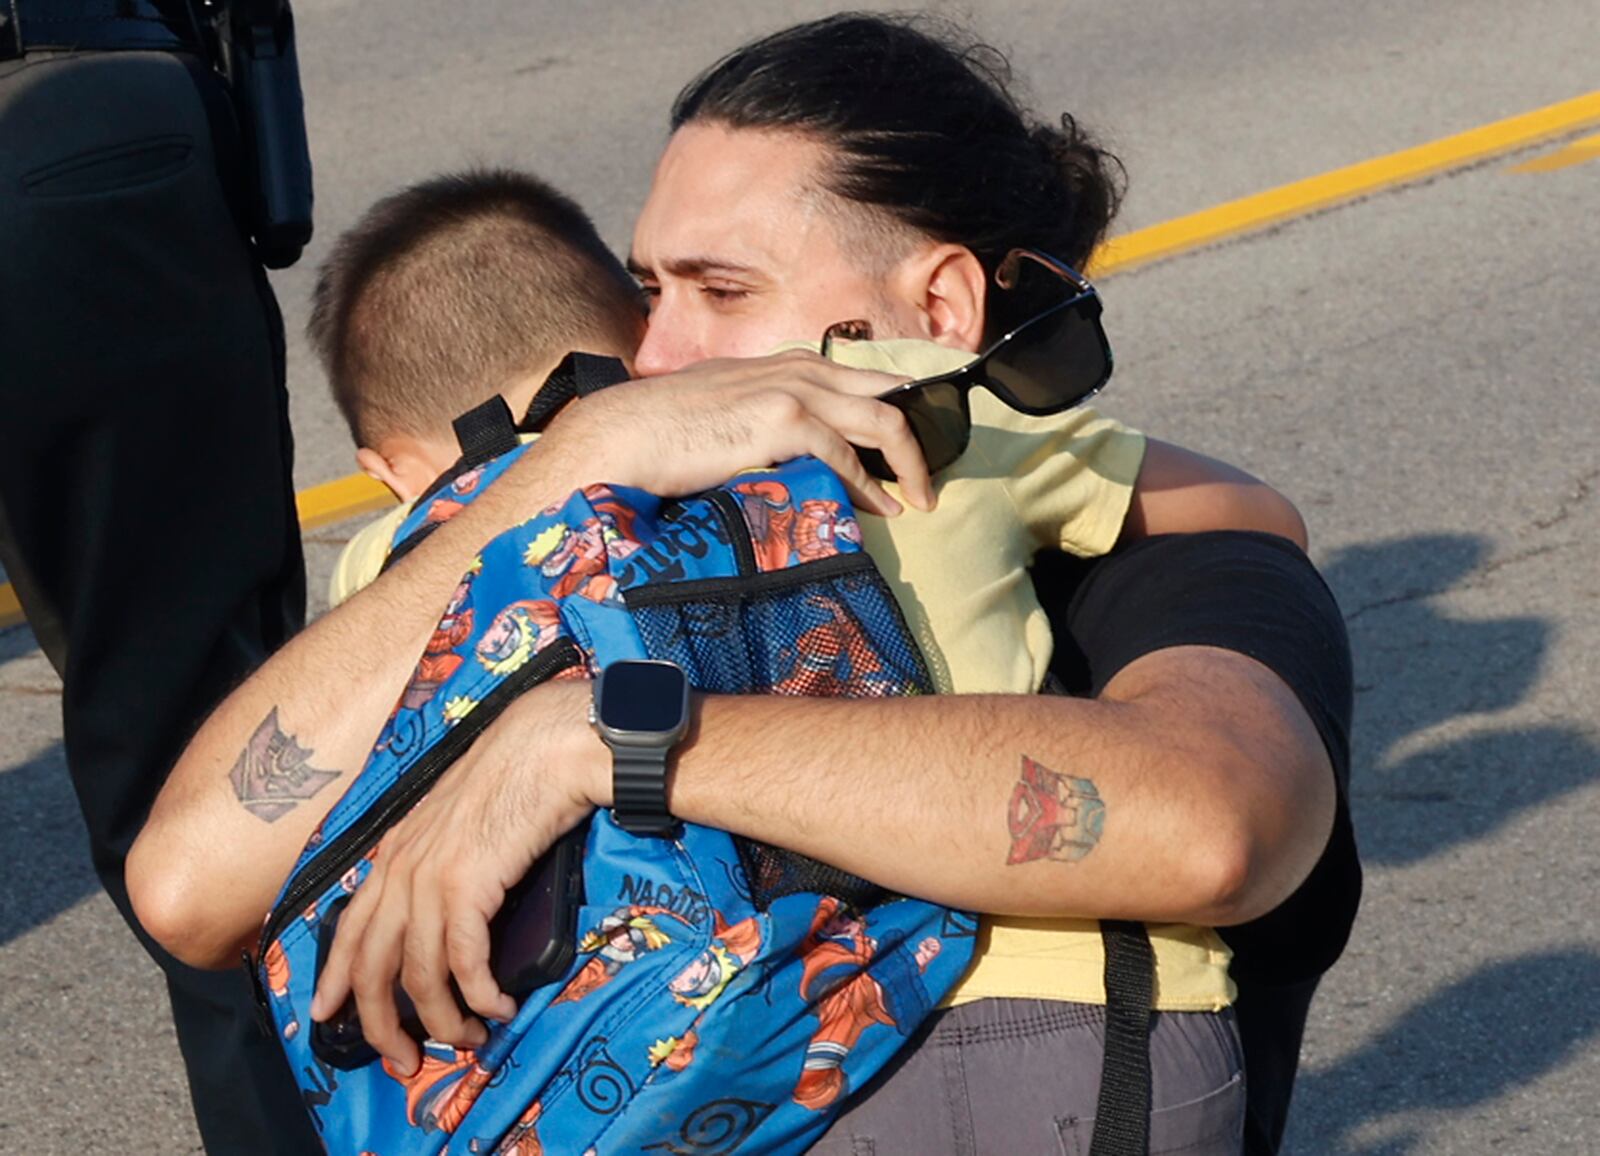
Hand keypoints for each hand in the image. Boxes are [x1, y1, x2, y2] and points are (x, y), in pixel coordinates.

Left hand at [308, 679, 603, 1074]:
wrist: (546, 745)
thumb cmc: (516, 776)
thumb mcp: (459, 821)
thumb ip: (443, 861)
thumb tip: (451, 908)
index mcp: (396, 852)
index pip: (352, 928)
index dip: (336, 979)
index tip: (327, 1015)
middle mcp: (401, 868)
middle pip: (372, 966)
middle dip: (382, 1024)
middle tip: (405, 1060)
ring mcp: (429, 877)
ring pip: (418, 975)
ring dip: (445, 1019)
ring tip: (470, 1038)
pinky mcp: (466, 885)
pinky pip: (464, 961)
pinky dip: (479, 994)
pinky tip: (498, 1006)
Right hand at [538, 350, 934, 514]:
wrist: (624, 434)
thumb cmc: (664, 432)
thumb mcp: (724, 410)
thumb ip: (761, 417)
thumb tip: (789, 452)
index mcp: (782, 364)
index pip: (857, 378)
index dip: (895, 407)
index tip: (912, 444)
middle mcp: (794, 369)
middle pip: (882, 396)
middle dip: (915, 438)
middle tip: (928, 479)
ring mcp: (791, 391)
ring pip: (878, 422)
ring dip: (907, 465)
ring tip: (919, 500)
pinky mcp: (782, 420)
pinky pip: (845, 454)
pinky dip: (869, 485)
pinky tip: (882, 509)